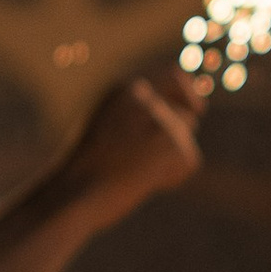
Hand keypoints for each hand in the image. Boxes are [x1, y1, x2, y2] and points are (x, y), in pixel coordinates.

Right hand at [45, 73, 205, 232]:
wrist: (72, 194)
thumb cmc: (86, 169)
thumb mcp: (108, 128)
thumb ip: (141, 114)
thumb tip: (194, 110)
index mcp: (123, 88)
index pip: (172, 76)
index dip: (187, 94)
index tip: (198, 110)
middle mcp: (143, 95)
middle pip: (186, 115)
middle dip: (175, 141)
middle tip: (140, 163)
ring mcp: (158, 116)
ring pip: (186, 141)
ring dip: (169, 161)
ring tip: (134, 171)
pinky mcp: (171, 141)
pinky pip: (189, 162)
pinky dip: (172, 177)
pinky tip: (142, 181)